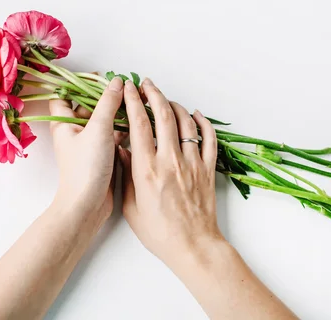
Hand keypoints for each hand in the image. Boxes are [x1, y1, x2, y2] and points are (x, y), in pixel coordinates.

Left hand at [50, 77, 124, 223]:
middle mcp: (74, 132)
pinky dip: (123, 128)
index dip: (78, 84)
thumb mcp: (98, 129)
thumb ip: (108, 103)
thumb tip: (117, 82)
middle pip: (88, 106)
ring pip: (103, 121)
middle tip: (125, 87)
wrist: (87, 205)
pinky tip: (137, 122)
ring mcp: (89, 144)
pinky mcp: (103, 156)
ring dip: (117, 112)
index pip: (64, 96)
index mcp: (64, 124)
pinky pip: (113, 136)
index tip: (99, 77)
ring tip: (135, 101)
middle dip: (105, 97)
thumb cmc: (85, 168)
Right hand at [119, 78, 223, 267]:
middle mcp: (170, 161)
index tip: (128, 88)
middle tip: (145, 83)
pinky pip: (208, 139)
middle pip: (163, 115)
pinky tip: (196, 114)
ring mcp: (192, 163)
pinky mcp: (207, 169)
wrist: (193, 246)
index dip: (133, 101)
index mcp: (147, 169)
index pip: (139, 124)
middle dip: (153, 94)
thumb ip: (126, 175)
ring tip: (165, 98)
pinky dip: (203, 122)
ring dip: (174, 105)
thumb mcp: (130, 206)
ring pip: (186, 122)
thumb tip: (122, 150)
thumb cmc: (160, 232)